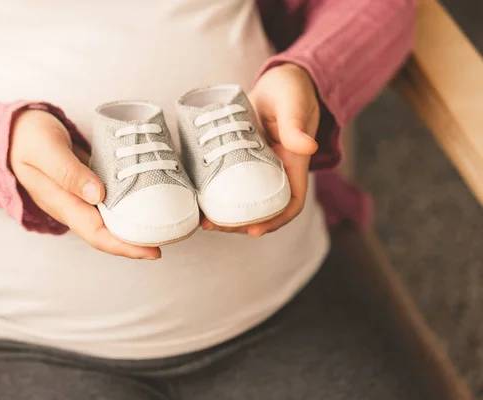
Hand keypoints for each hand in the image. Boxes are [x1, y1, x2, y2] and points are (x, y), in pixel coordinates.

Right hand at [10, 109, 160, 259]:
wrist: (14, 129)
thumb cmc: (27, 137)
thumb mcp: (45, 149)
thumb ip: (68, 172)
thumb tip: (98, 195)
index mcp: (62, 203)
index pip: (98, 234)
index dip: (125, 246)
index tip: (154, 250)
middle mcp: (74, 206)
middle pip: (110, 233)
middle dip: (138, 241)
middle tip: (171, 237)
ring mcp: (81, 197)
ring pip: (112, 218)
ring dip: (136, 224)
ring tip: (166, 224)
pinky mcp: (88, 184)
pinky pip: (112, 200)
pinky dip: (130, 203)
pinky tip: (149, 199)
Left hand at [202, 63, 319, 236]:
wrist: (277, 82)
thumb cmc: (291, 89)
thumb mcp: (293, 103)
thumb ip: (296, 123)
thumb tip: (307, 147)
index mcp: (293, 163)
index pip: (291, 201)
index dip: (276, 220)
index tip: (254, 231)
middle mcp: (276, 170)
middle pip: (263, 208)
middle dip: (241, 224)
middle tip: (214, 226)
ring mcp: (257, 166)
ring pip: (244, 199)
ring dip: (225, 213)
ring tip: (203, 221)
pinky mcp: (239, 157)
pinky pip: (229, 181)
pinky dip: (216, 192)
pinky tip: (198, 198)